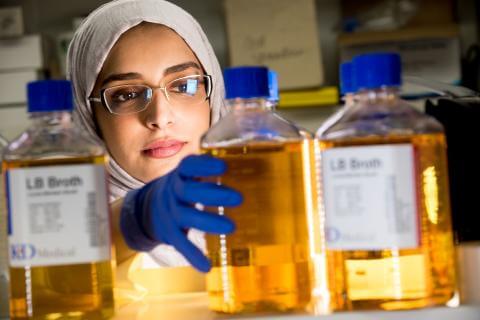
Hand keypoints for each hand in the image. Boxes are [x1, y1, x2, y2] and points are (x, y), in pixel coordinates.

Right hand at [132, 154, 241, 271]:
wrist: (147, 208)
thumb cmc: (180, 187)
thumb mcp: (187, 175)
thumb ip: (204, 170)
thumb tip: (237, 163)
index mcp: (179, 175)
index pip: (189, 167)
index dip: (204, 166)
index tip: (223, 166)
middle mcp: (173, 192)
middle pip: (189, 191)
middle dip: (213, 194)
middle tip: (239, 198)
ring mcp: (171, 213)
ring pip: (188, 217)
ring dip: (209, 222)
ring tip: (231, 227)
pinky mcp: (169, 233)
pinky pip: (180, 243)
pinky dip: (192, 255)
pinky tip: (206, 266)